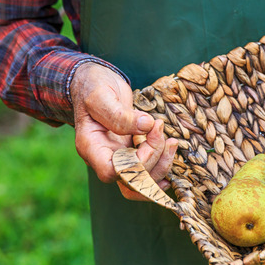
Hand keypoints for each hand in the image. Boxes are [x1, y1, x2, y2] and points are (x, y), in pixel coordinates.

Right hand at [70, 62, 177, 200]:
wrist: (95, 83)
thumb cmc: (93, 87)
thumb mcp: (101, 95)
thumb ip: (119, 114)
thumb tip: (147, 126)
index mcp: (91, 147)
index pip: (112, 172)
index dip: (136, 163)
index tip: (149, 134)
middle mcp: (104, 158)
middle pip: (131, 181)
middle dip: (155, 161)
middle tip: (163, 131)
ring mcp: (118, 157)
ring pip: (141, 181)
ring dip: (162, 165)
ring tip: (172, 141)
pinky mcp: (131, 153)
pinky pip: (147, 171)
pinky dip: (162, 165)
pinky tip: (170, 154)